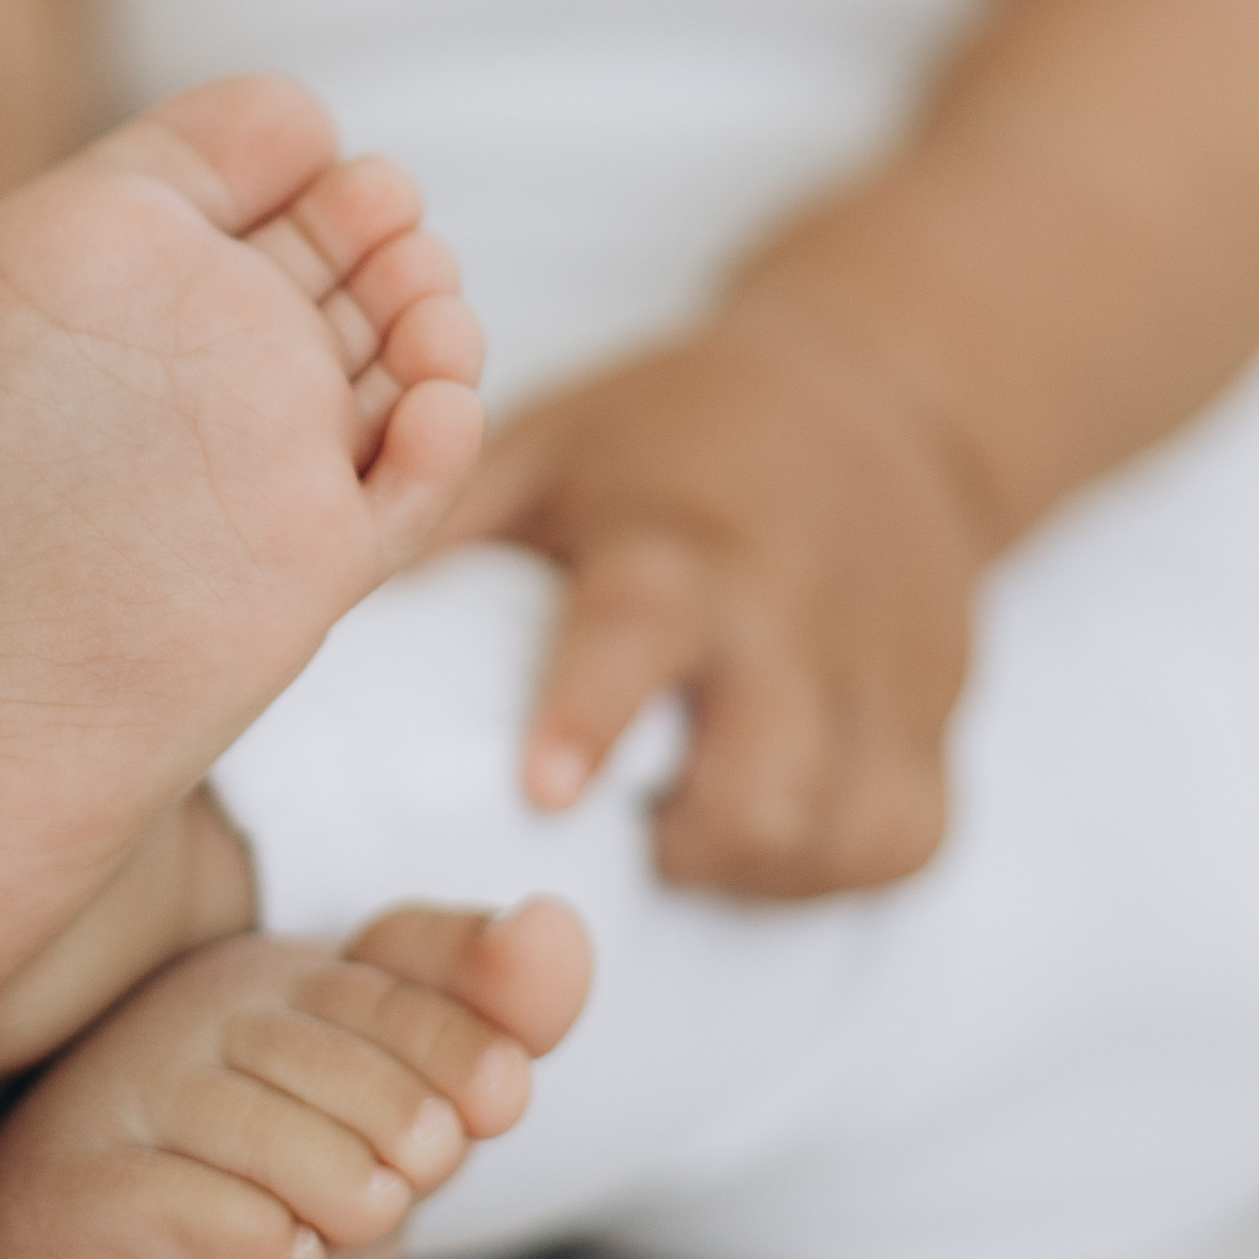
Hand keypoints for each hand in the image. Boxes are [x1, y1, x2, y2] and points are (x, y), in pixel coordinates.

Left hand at [444, 318, 983, 898]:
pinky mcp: (936, 718)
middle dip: (685, 838)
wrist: (876, 394)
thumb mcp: (554, 442)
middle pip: (765, 780)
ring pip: (841, 830)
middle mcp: (793, 614)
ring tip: (689, 828)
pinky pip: (907, 838)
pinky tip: (771, 831)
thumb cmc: (674, 431)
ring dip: (756, 863)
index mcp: (683, 540)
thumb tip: (321, 596)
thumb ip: (448, 520)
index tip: (541, 787)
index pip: (644, 625)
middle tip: (624, 821)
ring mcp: (882, 672)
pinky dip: (835, 862)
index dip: (593, 711)